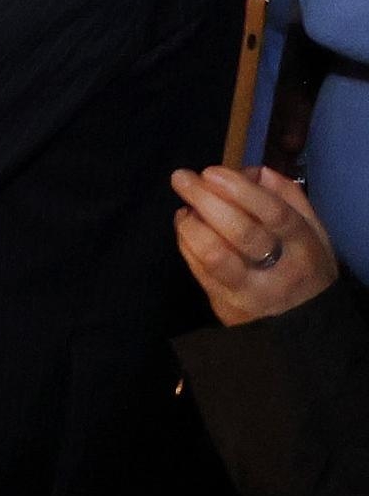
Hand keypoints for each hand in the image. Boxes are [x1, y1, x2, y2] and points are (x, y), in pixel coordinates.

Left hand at [174, 165, 340, 326]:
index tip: (212, 172)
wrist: (302, 324)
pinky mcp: (225, 305)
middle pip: (241, 232)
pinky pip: (199, 270)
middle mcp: (280, 270)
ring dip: (191, 225)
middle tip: (182, 178)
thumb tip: (253, 171)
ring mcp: (251, 291)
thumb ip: (288, 198)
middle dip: (206, 200)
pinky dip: (186, 242)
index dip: (241, 190)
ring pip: (214, 255)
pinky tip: (186, 226)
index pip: (275, 214)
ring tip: (185, 208)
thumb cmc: (303, 266)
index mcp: (305, 246)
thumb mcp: (313, 232)